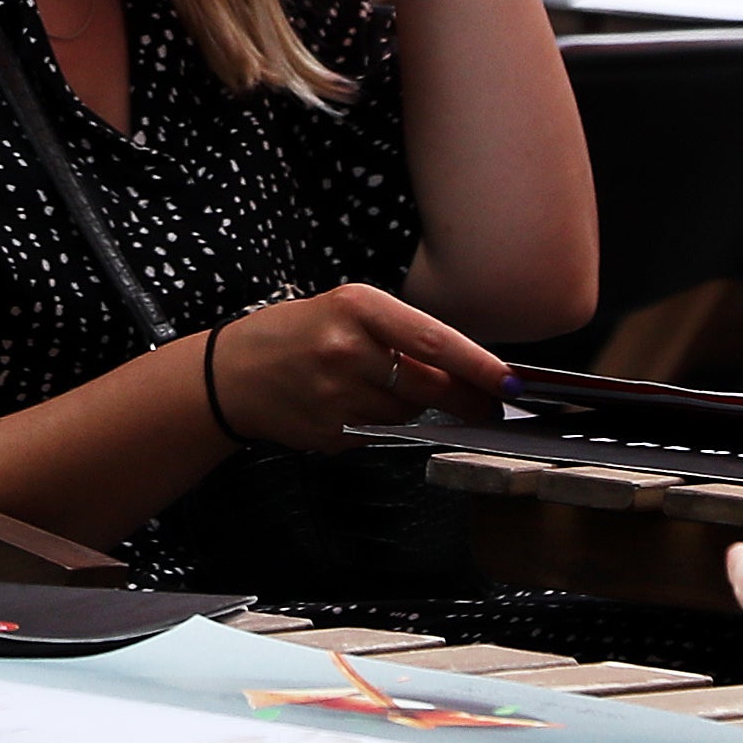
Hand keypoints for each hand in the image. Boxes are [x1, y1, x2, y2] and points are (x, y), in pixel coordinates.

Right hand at [200, 284, 510, 451]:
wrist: (231, 373)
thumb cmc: (296, 333)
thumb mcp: (345, 310)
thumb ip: (400, 333)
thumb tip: (464, 367)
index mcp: (357, 308)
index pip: (435, 342)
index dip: (479, 365)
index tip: (511, 381)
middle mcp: (347, 351)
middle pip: (431, 386)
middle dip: (466, 398)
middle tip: (487, 403)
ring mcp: (337, 397)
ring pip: (409, 413)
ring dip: (414, 407)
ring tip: (381, 387)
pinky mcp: (330, 434)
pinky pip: (380, 433)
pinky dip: (381, 423)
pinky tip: (353, 405)